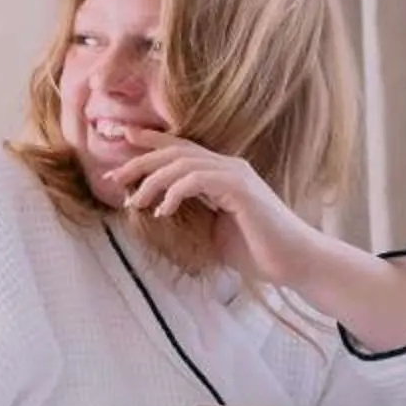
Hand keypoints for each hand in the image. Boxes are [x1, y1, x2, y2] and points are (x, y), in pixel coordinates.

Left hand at [114, 133, 334, 288]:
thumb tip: (161, 213)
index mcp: (222, 173)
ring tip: (135, 202)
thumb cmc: (257, 250)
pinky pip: (197, 179)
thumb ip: (193, 215)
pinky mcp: (240, 189)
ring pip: (182, 163)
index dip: (151, 143)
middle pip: (175, 151)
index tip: (121, 143)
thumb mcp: (214, 230)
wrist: (293, 262)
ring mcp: (236, 175)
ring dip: (152, 181)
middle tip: (112, 176)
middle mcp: (228, 167)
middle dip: (139, 160)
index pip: (181, 150)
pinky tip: (163, 210)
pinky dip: (175, 192)